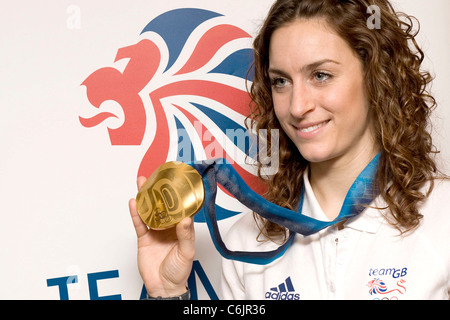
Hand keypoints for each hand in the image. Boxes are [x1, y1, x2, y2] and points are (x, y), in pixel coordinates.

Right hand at [128, 176, 194, 296]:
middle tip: (157, 176)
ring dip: (146, 197)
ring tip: (142, 182)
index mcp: (183, 228)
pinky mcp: (144, 238)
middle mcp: (169, 227)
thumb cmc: (179, 271)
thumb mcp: (186, 252)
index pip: (182, 208)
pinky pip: (139, 223)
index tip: (178, 181)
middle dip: (160, 191)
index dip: (180, 195)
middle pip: (164, 205)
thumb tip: (186, 218)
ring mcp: (156, 231)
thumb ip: (186, 236)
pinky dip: (136, 213)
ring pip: (150, 210)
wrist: (163, 286)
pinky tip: (133, 202)